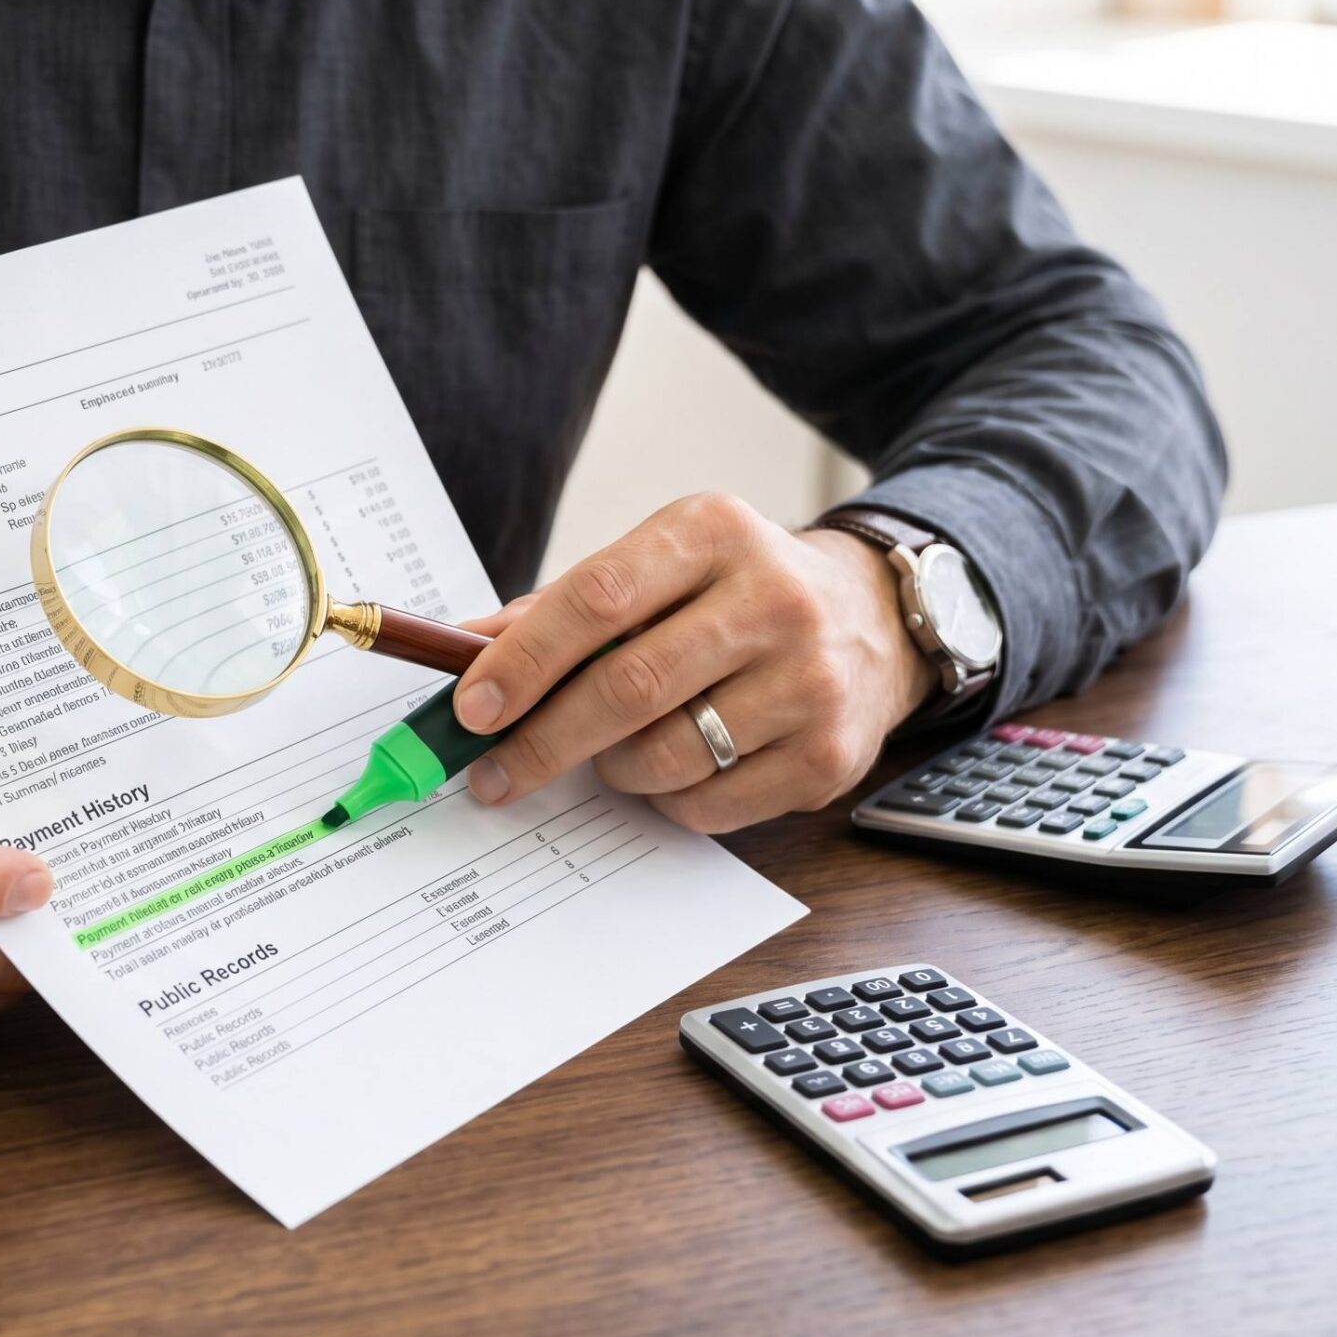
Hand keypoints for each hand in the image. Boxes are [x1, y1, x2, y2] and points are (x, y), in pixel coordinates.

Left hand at [452, 492, 936, 833]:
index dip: (524, 659)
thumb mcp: (659, 568)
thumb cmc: (734, 594)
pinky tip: (672, 771)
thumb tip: (463, 651)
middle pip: (628, 686)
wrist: (873, 619)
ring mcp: (810, 679)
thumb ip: (563, 607)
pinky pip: (709, 804)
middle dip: (543, 740)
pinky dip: (667, 799)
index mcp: (713, 533)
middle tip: (492, 773)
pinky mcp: (829, 754)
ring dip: (612, 770)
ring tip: (609, 754)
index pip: (597, 598)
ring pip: (666, 755)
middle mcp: (772, 598)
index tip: (472, 707)